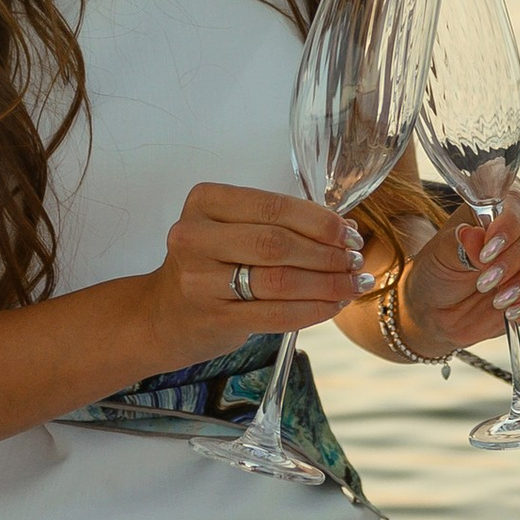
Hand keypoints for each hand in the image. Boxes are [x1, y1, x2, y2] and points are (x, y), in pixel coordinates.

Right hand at [140, 181, 361, 370]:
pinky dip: (312, 310)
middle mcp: (195, 236)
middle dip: (328, 254)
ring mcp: (200, 280)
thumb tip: (348, 229)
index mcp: (205, 201)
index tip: (350, 234)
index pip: (274, 206)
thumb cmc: (210, 265)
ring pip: (280, 281)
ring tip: (352, 284)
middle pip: (278, 243)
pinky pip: (276, 314)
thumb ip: (285, 224)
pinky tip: (333, 305)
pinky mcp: (214, 317)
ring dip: (327, 284)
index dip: (320, 221)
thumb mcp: (235, 231)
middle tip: (355, 262)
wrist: (164, 314)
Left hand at [393, 189, 519, 357]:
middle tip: (486, 280)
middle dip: (516, 255)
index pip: (515, 199)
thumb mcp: (440, 255)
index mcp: (497, 203)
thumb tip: (475, 236)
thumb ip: (460, 243)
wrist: (438, 310)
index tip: (486, 252)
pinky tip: (511, 312)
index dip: (507, 224)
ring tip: (499, 300)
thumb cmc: (438, 271)